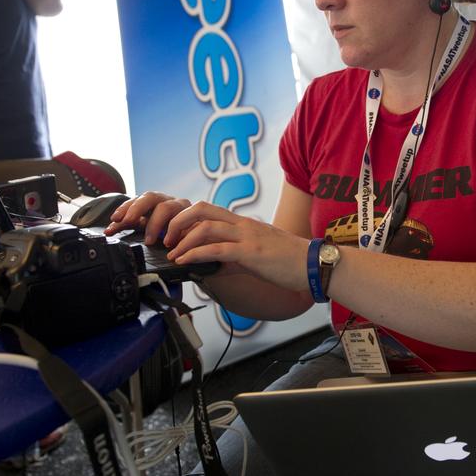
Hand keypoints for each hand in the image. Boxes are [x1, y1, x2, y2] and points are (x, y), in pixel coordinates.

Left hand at [106, 193, 309, 291]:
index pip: (205, 209)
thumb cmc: (286, 262)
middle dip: (176, 220)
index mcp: (241, 223)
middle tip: (162, 237)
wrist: (313, 265)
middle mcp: (241, 224)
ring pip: (205, 226)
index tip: (168, 233)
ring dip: (181, 239)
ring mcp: (246, 236)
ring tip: (170, 252)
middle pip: (201, 208)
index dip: (182, 217)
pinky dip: (195, 254)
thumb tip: (206, 267)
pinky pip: (217, 248)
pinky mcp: (251, 252)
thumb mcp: (253, 256)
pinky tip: (184, 261)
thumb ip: (229, 257)